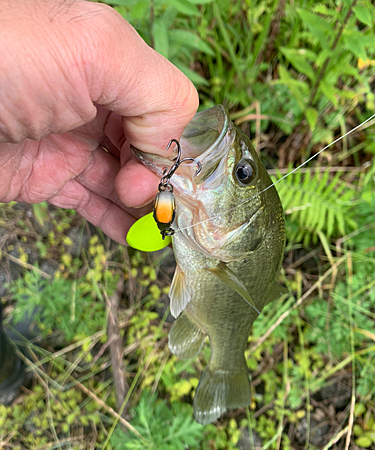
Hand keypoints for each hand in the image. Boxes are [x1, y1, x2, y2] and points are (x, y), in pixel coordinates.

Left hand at [0, 0, 197, 243]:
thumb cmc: (6, 62)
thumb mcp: (96, 51)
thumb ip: (155, 92)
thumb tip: (166, 149)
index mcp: (113, 67)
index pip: (166, 110)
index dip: (171, 144)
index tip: (160, 171)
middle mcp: (95, 104)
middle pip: (147, 149)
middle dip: (157, 179)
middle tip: (144, 197)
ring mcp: (70, 144)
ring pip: (123, 182)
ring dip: (144, 208)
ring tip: (156, 231)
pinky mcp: (46, 178)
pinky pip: (92, 203)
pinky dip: (118, 222)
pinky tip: (136, 238)